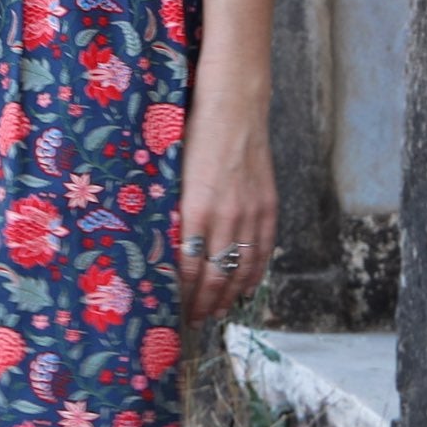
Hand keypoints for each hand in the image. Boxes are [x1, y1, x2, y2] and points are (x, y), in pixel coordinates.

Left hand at [177, 90, 276, 327]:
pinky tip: (244, 287)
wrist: (234, 106)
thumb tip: (159, 240)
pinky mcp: (267, 205)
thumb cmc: (193, 132)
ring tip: (217, 310)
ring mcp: (250, 212)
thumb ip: (172, 207)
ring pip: (241, 268)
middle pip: (215, 274)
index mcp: (195, 207)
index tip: (174, 308)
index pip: (188, 266)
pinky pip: (262, 250)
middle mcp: (225, 215)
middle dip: (204, 302)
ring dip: (228, 294)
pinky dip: (253, 273)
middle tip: (194, 320)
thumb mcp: (173, 170)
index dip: (183, 293)